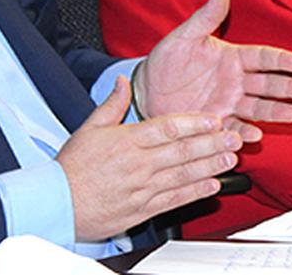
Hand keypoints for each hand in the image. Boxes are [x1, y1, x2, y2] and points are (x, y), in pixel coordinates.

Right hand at [57, 77, 242, 241]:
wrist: (57, 204)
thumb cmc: (72, 168)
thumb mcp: (88, 128)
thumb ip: (112, 104)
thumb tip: (124, 80)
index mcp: (128, 141)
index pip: (168, 128)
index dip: (196, 123)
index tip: (215, 119)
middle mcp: (139, 164)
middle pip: (183, 151)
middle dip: (213, 144)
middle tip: (234, 138)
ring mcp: (143, 188)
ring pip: (184, 175)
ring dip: (211, 166)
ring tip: (230, 159)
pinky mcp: (144, 209)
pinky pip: (175, 200)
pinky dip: (196, 192)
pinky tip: (213, 185)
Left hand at [138, 0, 291, 141]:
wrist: (146, 90)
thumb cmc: (166, 61)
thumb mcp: (184, 37)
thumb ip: (205, 18)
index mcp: (232, 58)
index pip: (263, 57)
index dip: (281, 60)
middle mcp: (236, 82)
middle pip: (267, 84)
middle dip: (287, 88)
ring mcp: (229, 104)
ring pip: (257, 108)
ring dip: (274, 112)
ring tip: (291, 114)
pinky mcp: (217, 124)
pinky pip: (234, 129)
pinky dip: (244, 133)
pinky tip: (255, 135)